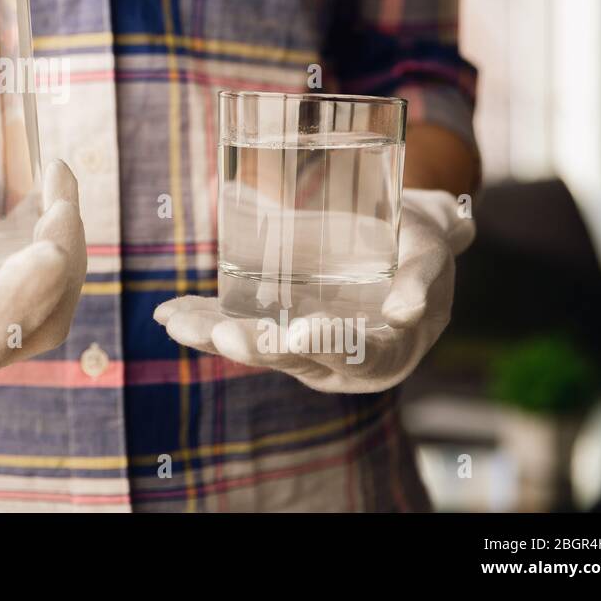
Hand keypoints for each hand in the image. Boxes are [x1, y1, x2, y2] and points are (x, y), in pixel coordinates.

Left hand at [154, 189, 474, 392]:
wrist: (397, 239)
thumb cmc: (420, 245)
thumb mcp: (431, 254)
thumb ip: (420, 280)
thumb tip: (404, 312)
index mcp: (384, 352)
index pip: (355, 355)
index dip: (326, 345)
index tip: (298, 334)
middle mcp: (338, 360)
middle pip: (294, 357)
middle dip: (255, 346)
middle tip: (222, 335)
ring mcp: (302, 346)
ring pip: (255, 345)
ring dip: (212, 334)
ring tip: (176, 323)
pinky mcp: (275, 325)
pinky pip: (237, 326)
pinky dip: (203, 320)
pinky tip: (169, 314)